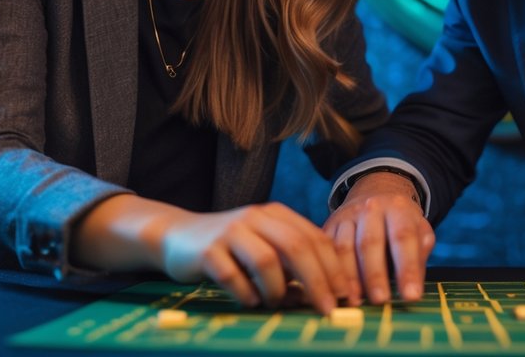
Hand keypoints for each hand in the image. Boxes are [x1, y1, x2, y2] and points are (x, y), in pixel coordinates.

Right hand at [160, 202, 346, 313]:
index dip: (334, 267)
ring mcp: (231, 231)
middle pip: (296, 246)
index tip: (346, 295)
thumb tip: (323, 296)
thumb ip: (292, 266)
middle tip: (327, 309)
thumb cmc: (231, 249)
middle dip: (317, 281)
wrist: (178, 237)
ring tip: (275, 303)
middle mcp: (256, 217)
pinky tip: (250, 301)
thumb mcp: (265, 249)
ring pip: (267, 261)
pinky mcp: (208, 251)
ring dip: (277, 290)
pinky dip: (247, 294)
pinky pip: (233, 277)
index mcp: (276, 214)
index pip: (315, 237)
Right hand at [324, 171, 435, 305]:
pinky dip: (331, 272)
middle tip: (381, 300)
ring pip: (345, 247)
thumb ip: (418, 258)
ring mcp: (347, 215)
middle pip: (370, 242)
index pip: (403, 237)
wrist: (374, 195)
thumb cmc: (399, 224)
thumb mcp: (418, 232)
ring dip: (349, 277)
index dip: (407, 268)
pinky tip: (337, 292)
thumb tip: (412, 291)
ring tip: (356, 302)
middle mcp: (370, 208)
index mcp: (397, 208)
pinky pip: (327, 250)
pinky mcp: (330, 225)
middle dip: (375, 274)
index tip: (411, 295)